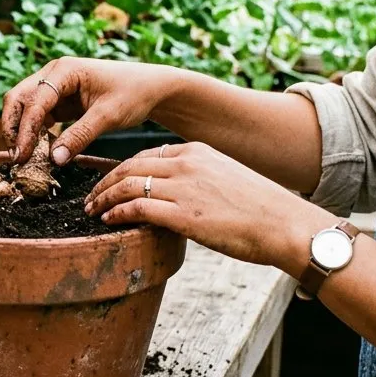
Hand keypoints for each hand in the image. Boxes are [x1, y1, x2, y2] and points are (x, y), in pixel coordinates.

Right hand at [2, 58, 179, 165]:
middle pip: (18, 99)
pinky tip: (39, 151)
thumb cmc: (133, 94)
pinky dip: (34, 133)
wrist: (151, 88)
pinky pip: (38, 116)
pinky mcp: (59, 100)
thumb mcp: (108, 117)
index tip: (23, 156)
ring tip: (25, 159)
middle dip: (13, 128)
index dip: (25, 130)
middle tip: (17, 158)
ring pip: (24, 108)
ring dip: (21, 131)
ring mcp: (54, 86)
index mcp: (64, 70)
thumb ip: (79, 137)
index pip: (34, 101)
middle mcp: (53, 74)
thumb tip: (53, 160)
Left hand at [84, 142, 329, 272]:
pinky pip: (137, 208)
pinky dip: (117, 213)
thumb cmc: (260, 210)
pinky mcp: (183, 214)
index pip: (147, 155)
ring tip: (93, 211)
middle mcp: (186, 163)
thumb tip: (176, 198)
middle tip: (91, 198)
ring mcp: (183, 187)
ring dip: (104, 199)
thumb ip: (197, 181)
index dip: (122, 169)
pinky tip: (109, 221)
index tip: (110, 182)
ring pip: (127, 185)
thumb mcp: (226, 180)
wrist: (284, 224)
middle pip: (129, 166)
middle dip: (105, 182)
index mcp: (197, 151)